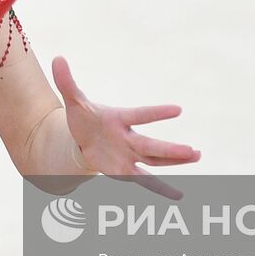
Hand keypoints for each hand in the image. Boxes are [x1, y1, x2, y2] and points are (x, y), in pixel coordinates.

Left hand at [52, 55, 200, 200]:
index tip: (178, 109)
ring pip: (154, 162)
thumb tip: (57, 59)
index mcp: (120, 119)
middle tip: (194, 151)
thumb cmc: (83, 117)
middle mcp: (129, 138)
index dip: (157, 113)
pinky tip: (178, 196)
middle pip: (151, 146)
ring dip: (174, 162)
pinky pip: (143, 181)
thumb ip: (67, 82)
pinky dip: (159, 189)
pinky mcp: (124, 171)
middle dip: (171, 150)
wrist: (81, 138)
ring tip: (197, 158)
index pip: (140, 115)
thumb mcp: (73, 101)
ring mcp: (128, 155)